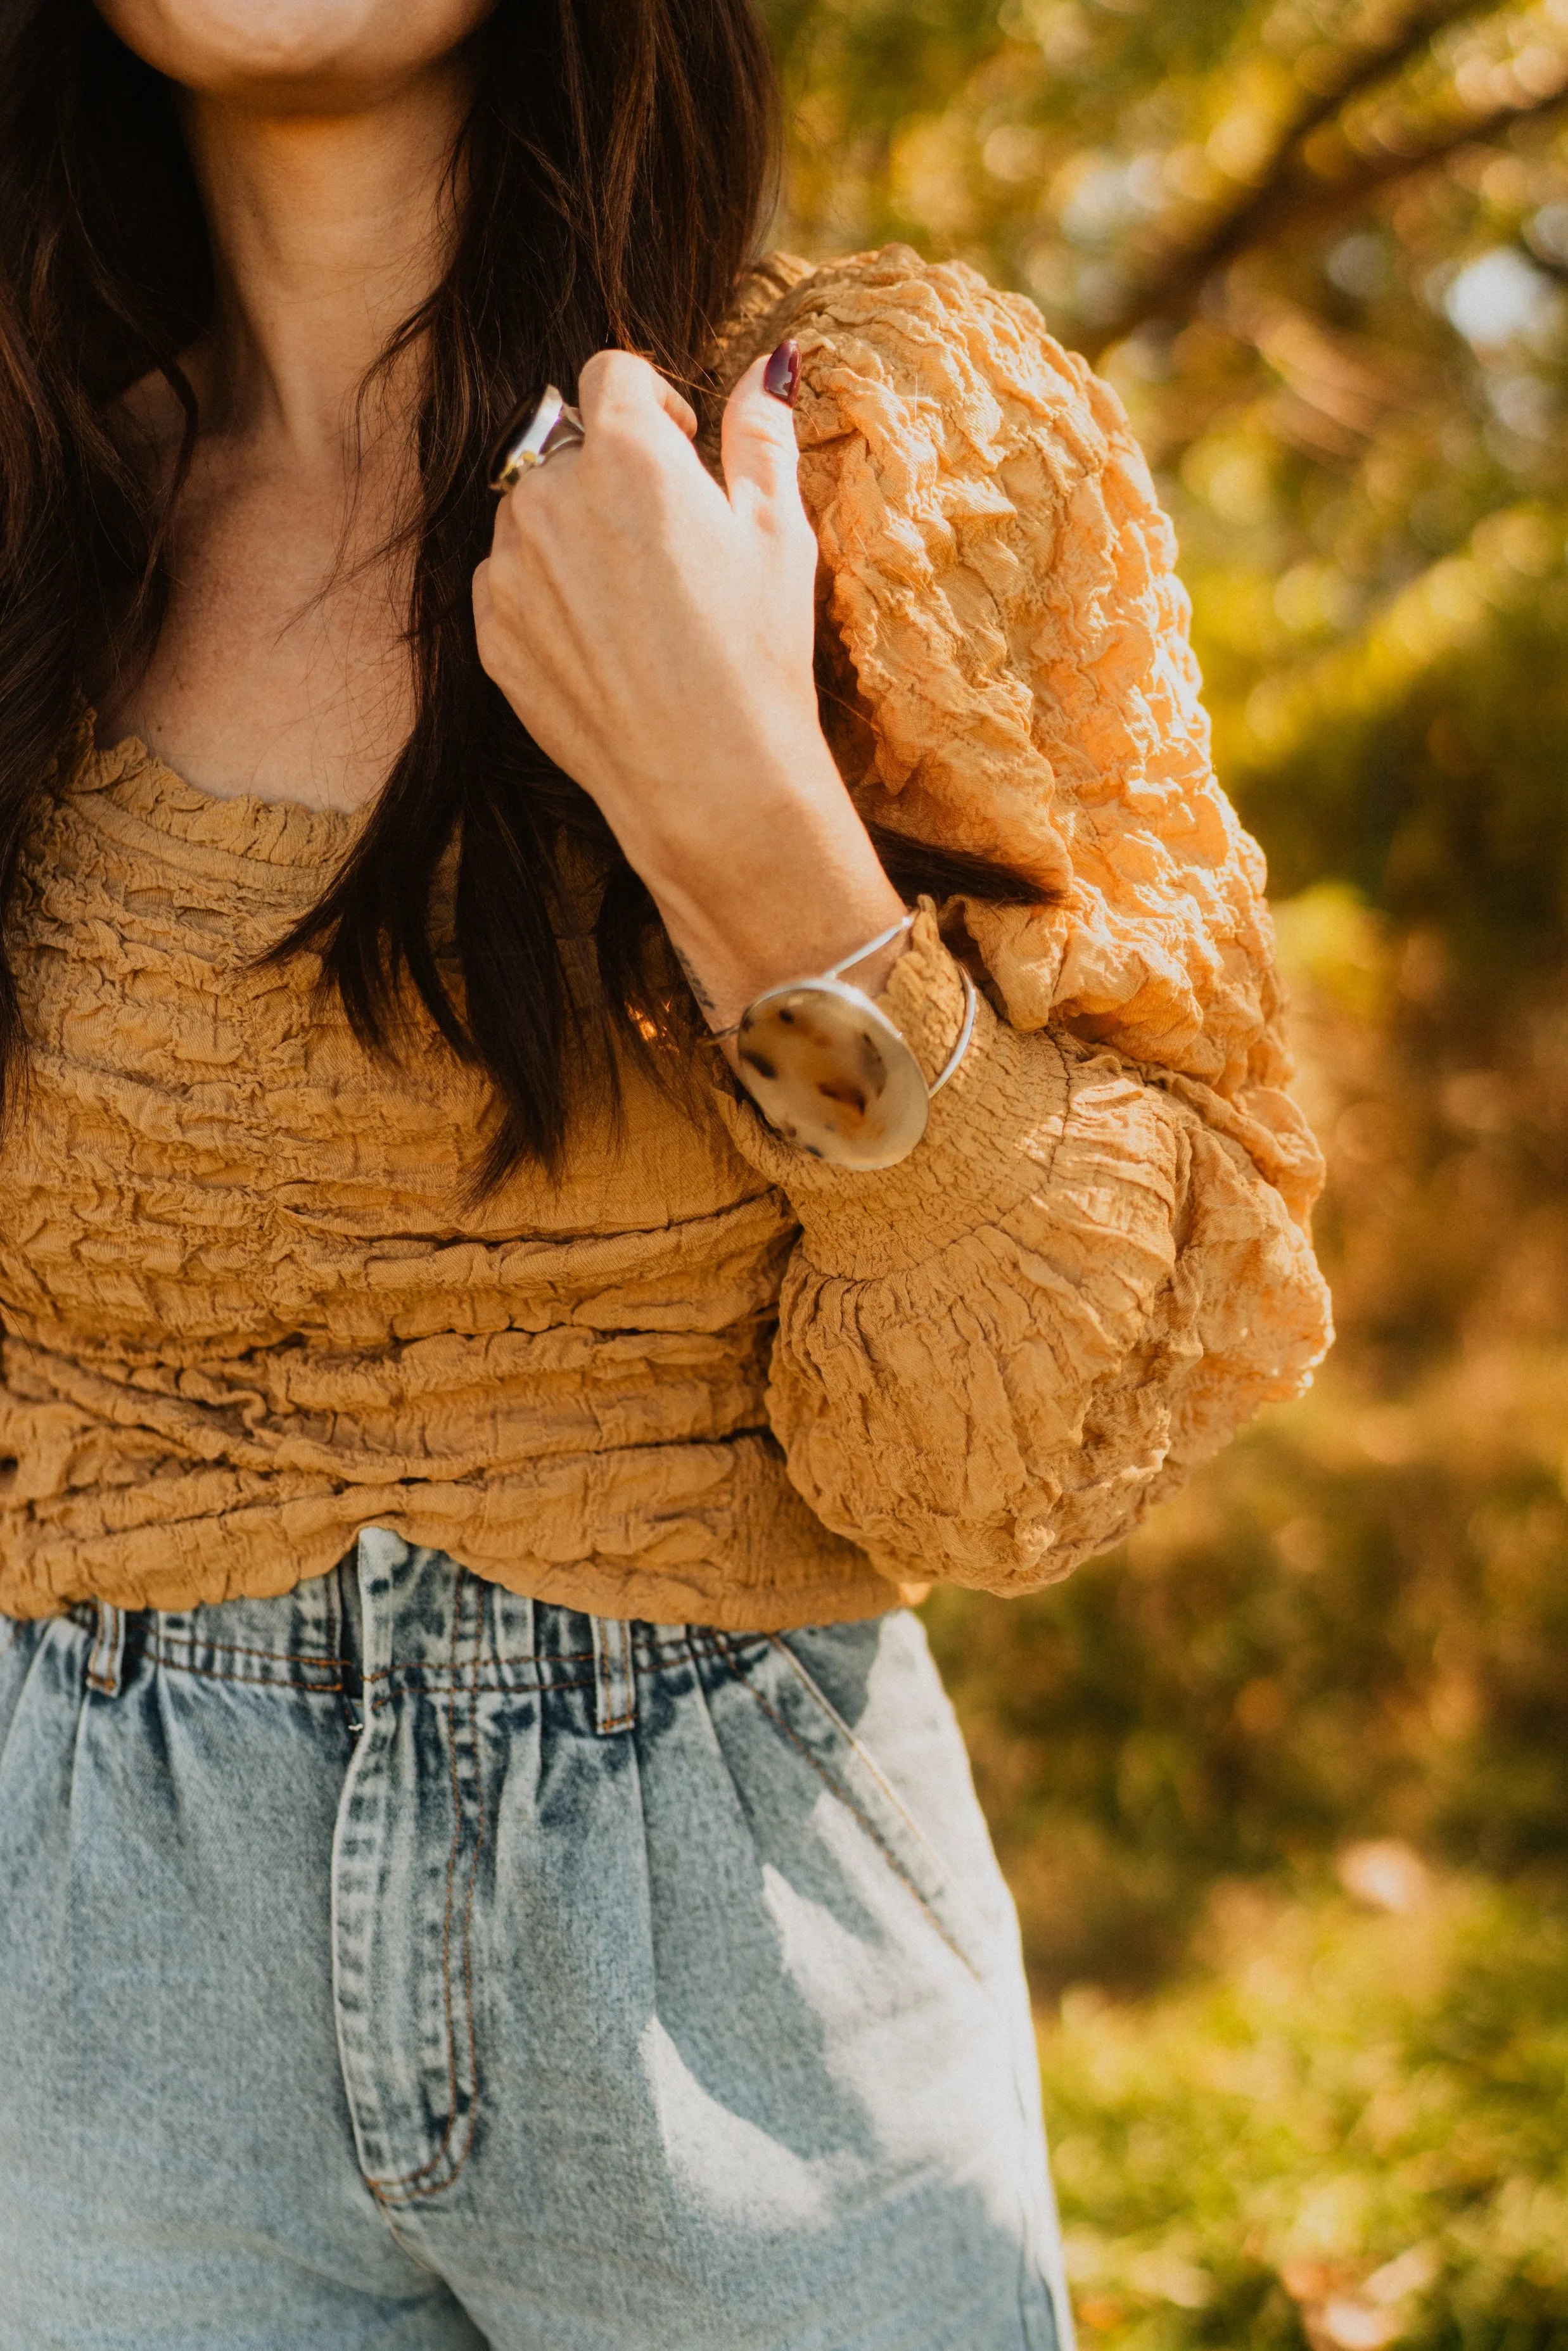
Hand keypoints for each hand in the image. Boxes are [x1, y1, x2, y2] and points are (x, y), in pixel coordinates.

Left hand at [471, 348, 905, 1028]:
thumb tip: (769, 362)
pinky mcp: (490, 632)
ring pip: (533, 516)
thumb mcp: (779, 532)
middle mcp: (547, 496)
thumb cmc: (755, 653)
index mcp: (625, 453)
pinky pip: (509, 584)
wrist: (707, 780)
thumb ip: (761, 434)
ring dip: (575, 535)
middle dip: (615, 477)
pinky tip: (606, 644)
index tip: (682, 444)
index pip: (612, 374)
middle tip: (672, 547)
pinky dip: (547, 597)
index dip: (654, 401)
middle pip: (570, 449)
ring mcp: (507, 567)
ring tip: (637, 604)